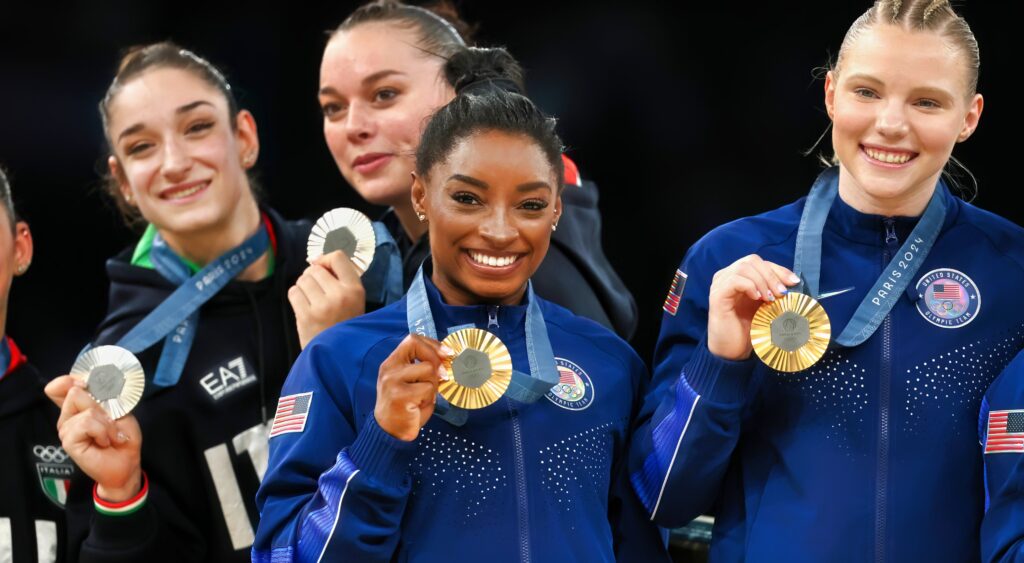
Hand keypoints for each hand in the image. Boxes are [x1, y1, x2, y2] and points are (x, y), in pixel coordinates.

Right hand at [45, 375, 142, 501]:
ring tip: (110, 436)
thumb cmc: (123, 437)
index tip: (87, 384)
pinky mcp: (68, 441)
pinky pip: (85, 424)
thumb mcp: (118, 409)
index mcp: (78, 407)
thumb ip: (101, 395)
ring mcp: (66, 429)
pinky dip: (102, 432)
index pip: (60, 386)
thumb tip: (84, 381)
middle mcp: (68, 416)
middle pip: (74, 392)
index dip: (71, 379)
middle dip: (100, 406)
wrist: (127, 462)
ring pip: (85, 410)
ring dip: (106, 423)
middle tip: (110, 422)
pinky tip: (104, 442)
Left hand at [289, 250, 365, 347]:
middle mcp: (340, 296)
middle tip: (317, 290)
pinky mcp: (306, 316)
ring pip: (303, 279)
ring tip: (311, 299)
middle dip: (312, 276)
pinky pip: (293, 292)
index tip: (323, 268)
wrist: (338, 356)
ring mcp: (322, 307)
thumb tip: (315, 260)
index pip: (338, 257)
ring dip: (304, 287)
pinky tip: (304, 306)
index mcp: (355, 290)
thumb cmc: (345, 325)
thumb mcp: (355, 301)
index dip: (325, 259)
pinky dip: (296, 296)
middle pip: (315, 269)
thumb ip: (341, 280)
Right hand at [374, 335, 453, 441]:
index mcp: (392, 363)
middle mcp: (389, 369)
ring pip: (428, 370)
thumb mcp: (412, 383)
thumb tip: (447, 358)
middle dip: (436, 360)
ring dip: (433, 385)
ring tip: (424, 398)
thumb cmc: (405, 407)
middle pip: (420, 348)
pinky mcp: (400, 395)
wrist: (389, 432)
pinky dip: (429, 399)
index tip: (447, 353)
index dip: (433, 344)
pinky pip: (428, 389)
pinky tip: (419, 407)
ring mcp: (393, 381)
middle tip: (443, 376)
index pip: (412, 339)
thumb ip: (423, 368)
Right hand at [706, 254, 800, 360]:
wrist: (733, 350)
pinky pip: (735, 280)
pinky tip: (757, 298)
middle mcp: (726, 277)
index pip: (759, 263)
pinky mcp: (717, 295)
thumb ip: (774, 292)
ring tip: (770, 298)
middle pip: (752, 260)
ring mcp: (720, 285)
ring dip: (762, 281)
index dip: (778, 270)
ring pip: (744, 268)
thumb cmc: (748, 329)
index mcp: (738, 277)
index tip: (793, 282)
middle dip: (771, 275)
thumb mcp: (766, 306)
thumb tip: (794, 282)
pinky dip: (750, 286)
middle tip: (782, 293)